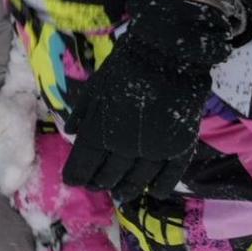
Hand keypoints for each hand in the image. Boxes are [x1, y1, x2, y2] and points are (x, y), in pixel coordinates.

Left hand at [62, 0, 235, 199]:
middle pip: (109, 175)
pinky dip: (160, 187)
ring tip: (120, 196)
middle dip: (99, 183)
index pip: (84, 164)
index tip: (73, 181)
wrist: (166, 54)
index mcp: (100, 132)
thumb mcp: (94, 87)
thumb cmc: (125, 67)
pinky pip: (170, 176)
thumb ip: (82, 113)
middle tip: (96, 187)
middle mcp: (124, 147)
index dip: (77, 176)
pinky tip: (154, 192)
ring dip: (126, 190)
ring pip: (137, 180)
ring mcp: (154, 150)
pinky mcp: (180, 147)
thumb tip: (71, 133)